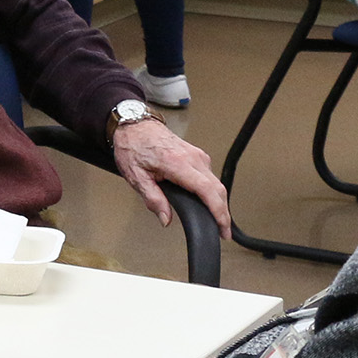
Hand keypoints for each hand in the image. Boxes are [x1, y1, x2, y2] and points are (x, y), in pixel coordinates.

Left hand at [112, 115, 230, 234]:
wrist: (134, 125)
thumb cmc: (133, 146)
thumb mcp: (136, 177)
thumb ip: (153, 199)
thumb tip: (165, 218)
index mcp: (177, 163)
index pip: (206, 190)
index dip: (218, 211)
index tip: (222, 226)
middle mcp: (192, 157)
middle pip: (218, 189)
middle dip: (224, 213)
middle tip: (223, 232)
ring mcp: (197, 155)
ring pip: (217, 183)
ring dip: (220, 202)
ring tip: (217, 221)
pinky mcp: (197, 155)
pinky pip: (211, 176)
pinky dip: (214, 192)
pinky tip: (209, 202)